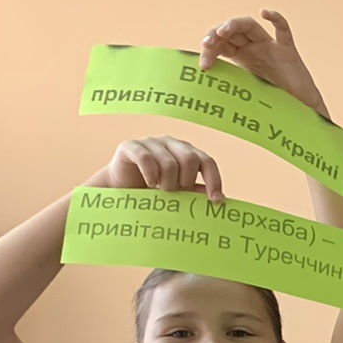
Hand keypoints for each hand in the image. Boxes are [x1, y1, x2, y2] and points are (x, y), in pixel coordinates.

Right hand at [100, 137, 223, 202]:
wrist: (122, 188)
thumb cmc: (154, 190)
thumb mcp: (180, 192)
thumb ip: (197, 191)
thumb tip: (220, 199)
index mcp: (187, 152)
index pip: (207, 162)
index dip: (214, 180)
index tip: (215, 201)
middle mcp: (171, 143)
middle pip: (190, 159)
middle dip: (186, 180)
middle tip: (176, 191)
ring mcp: (151, 142)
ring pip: (169, 162)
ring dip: (167, 182)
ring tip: (160, 190)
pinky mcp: (131, 146)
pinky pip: (146, 159)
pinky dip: (150, 175)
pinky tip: (149, 184)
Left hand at [199, 10, 325, 114]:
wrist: (301, 111)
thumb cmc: (275, 105)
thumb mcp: (247, 96)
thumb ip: (231, 91)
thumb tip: (207, 102)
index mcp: (242, 56)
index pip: (221, 44)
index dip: (210, 51)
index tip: (203, 66)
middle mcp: (254, 48)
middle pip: (231, 32)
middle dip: (216, 35)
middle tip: (207, 45)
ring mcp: (271, 47)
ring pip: (250, 26)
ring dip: (233, 25)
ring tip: (222, 31)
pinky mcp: (288, 51)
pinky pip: (283, 31)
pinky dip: (276, 19)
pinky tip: (264, 13)